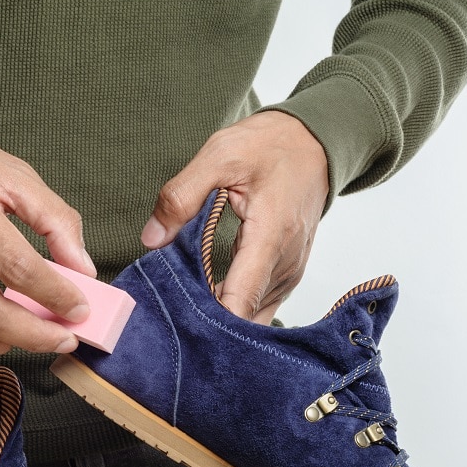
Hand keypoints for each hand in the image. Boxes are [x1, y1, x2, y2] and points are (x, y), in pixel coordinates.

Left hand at [140, 111, 328, 324]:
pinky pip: (258, 307)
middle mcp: (284, 266)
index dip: (206, 322)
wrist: (314, 144)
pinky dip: (231, 309)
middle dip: (205, 323)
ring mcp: (288, 275)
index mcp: (270, 238)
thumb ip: (181, 195)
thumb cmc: (270, 147)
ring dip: (217, 317)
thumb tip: (152, 239)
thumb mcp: (220, 154)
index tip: (174, 320)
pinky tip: (204, 301)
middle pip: (242, 319)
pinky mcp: (285, 277)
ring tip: (180, 307)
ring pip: (249, 318)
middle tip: (166, 313)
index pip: (239, 303)